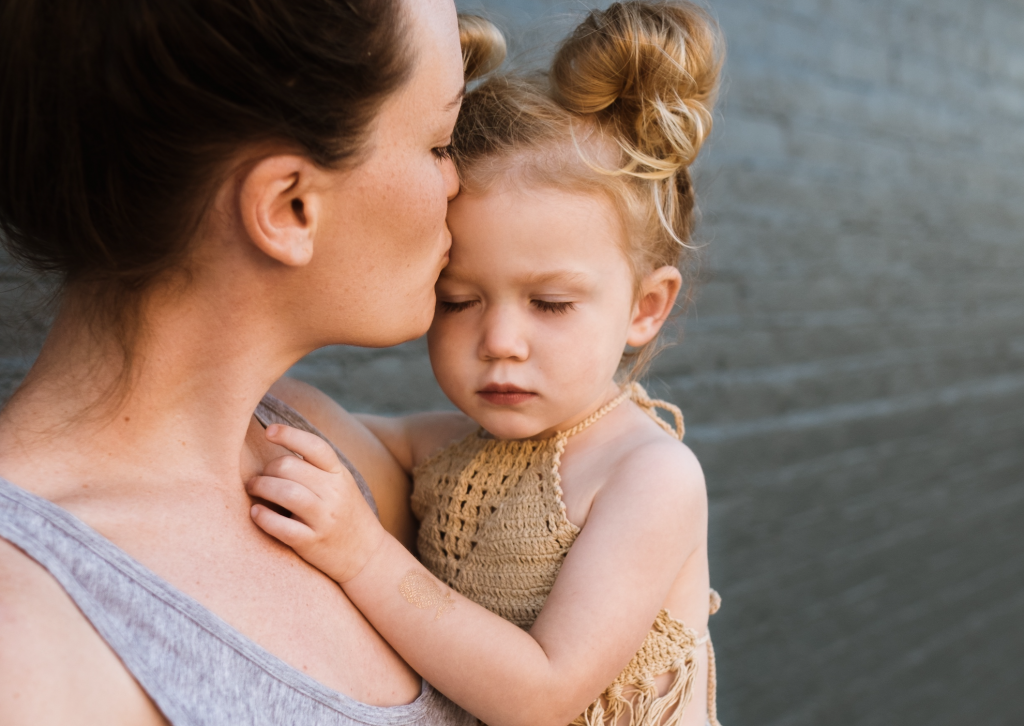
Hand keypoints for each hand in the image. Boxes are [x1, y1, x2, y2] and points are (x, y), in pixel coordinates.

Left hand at [246, 424, 385, 582]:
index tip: (268, 431)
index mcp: (339, 474)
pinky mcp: (312, 542)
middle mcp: (334, 493)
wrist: (367, 555)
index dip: (289, 434)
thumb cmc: (345, 515)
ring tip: (253, 489)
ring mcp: (324, 518)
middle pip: (289, 466)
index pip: (314, 446)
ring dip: (261, 487)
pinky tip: (256, 512)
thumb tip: (279, 448)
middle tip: (258, 478)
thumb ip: (316, 468)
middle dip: (267, 469)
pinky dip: (263, 517)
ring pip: (285, 492)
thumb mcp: (341, 485)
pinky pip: (281, 526)